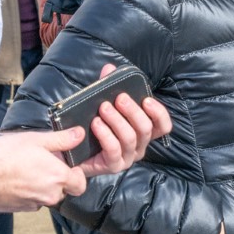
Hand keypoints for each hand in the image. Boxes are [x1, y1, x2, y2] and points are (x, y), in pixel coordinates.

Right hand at [0, 130, 88, 210]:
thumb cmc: (5, 157)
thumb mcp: (36, 140)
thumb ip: (61, 139)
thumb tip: (79, 134)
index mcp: (58, 177)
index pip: (80, 184)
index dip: (76, 174)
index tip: (66, 165)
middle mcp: (50, 195)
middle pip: (64, 190)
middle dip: (57, 179)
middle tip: (43, 164)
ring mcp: (36, 204)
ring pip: (47, 196)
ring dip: (42, 185)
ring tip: (26, 170)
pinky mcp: (22, 209)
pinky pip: (33, 201)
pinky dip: (28, 192)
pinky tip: (16, 179)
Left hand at [72, 64, 173, 179]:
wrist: (71, 149)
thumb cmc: (91, 126)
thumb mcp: (101, 104)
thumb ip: (107, 87)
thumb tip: (110, 68)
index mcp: (142, 132)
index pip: (163, 126)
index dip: (159, 113)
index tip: (146, 100)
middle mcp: (139, 146)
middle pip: (146, 129)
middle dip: (133, 112)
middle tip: (119, 98)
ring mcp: (127, 158)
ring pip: (130, 138)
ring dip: (117, 120)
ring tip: (102, 108)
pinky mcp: (113, 166)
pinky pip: (114, 149)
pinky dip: (106, 134)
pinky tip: (96, 123)